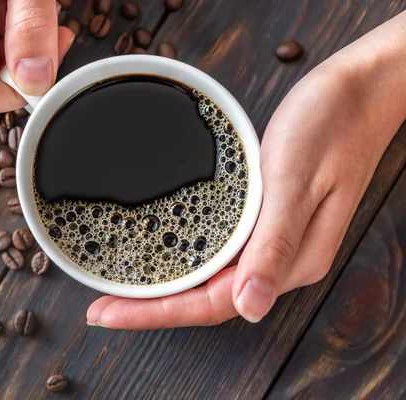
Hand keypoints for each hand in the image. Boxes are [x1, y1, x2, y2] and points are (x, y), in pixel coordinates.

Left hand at [86, 56, 402, 328]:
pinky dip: (187, 263)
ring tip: (122, 292)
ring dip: (166, 290)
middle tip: (101, 308)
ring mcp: (276, 242)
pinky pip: (221, 255)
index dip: (156, 314)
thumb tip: (250, 307)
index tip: (107, 314)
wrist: (358, 92)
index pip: (213, 304)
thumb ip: (274, 245)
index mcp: (291, 259)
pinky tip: (164, 258)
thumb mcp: (296, 180)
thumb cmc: (330, 125)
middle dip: (151, 308)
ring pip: (212, 281)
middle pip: (207, 300)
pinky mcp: (269, 221)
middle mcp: (282, 260)